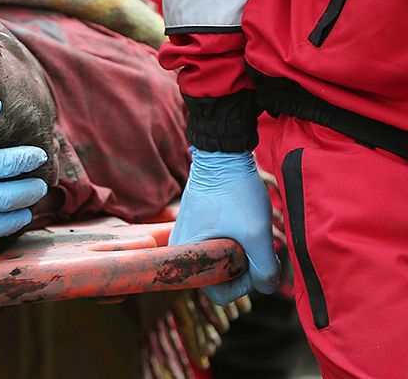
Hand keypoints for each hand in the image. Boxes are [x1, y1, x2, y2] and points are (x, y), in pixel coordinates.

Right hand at [170, 148, 279, 304]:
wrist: (223, 156)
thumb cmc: (236, 193)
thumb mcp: (257, 234)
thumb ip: (266, 268)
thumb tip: (269, 288)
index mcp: (187, 256)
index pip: (219, 293)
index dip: (246, 285)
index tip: (259, 264)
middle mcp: (180, 249)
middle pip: (220, 277)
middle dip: (247, 267)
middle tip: (262, 246)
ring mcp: (187, 236)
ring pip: (222, 261)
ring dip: (244, 253)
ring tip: (257, 233)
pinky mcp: (196, 225)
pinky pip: (218, 246)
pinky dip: (237, 241)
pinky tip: (249, 226)